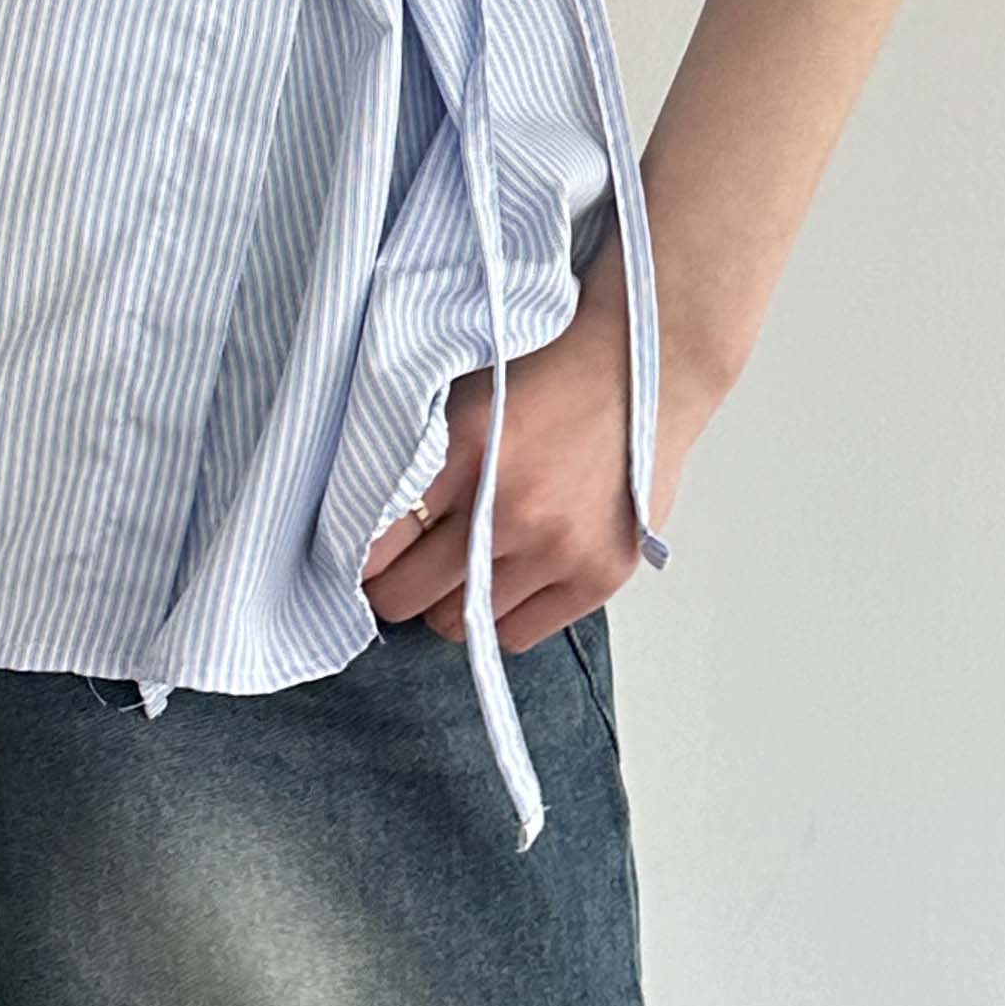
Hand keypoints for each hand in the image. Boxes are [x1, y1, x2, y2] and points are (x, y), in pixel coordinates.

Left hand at [358, 260, 698, 655]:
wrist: (642, 369)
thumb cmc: (546, 376)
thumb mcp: (461, 398)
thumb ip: (415, 460)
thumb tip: (364, 531)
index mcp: (466, 452)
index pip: (375, 545)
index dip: (362, 556)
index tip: (366, 557)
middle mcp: (511, 508)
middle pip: (407, 597)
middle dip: (397, 586)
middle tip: (408, 568)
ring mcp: (558, 548)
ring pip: (459, 623)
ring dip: (452, 600)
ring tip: (468, 564)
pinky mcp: (598, 576)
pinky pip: (518, 636)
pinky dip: (504, 613)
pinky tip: (512, 574)